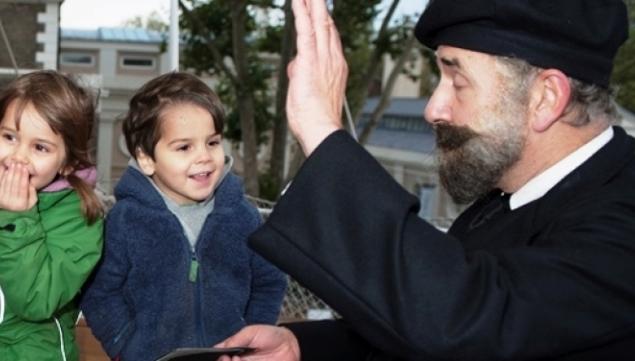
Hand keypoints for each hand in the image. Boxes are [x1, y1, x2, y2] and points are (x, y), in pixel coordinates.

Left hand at [0, 162, 36, 210]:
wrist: (12, 214)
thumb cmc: (25, 206)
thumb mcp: (33, 201)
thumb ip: (32, 192)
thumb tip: (30, 183)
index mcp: (21, 203)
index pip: (23, 187)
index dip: (24, 177)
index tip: (25, 168)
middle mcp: (10, 201)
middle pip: (14, 183)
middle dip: (16, 172)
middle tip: (19, 164)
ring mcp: (2, 199)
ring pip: (6, 182)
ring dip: (10, 172)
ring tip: (13, 164)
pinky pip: (0, 183)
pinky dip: (2, 175)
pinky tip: (5, 169)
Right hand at [215, 325, 300, 360]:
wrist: (291, 345)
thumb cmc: (271, 335)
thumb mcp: (251, 332)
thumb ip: (235, 340)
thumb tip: (218, 348)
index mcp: (233, 353)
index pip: (220, 359)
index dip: (220, 359)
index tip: (224, 357)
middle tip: (233, 359)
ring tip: (239, 360)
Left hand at [286, 0, 347, 154]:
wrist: (321, 129)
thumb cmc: (315, 118)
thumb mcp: (307, 92)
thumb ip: (302, 73)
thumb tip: (295, 66)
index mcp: (335, 66)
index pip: (329, 37)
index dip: (325, 20)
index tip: (321, 8)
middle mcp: (332, 59)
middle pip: (326, 24)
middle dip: (320, 5)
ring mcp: (322, 59)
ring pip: (318, 23)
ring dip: (312, 4)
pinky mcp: (309, 61)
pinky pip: (305, 31)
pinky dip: (302, 15)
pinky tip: (298, 1)